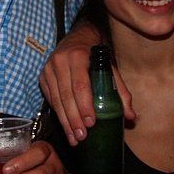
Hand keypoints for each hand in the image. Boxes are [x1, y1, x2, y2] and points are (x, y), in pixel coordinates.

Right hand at [40, 22, 134, 145]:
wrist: (78, 35)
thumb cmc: (96, 53)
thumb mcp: (110, 67)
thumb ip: (120, 91)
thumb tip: (130, 116)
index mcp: (78, 57)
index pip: (80, 85)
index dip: (84, 105)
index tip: (91, 123)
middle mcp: (60, 62)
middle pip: (66, 96)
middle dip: (74, 119)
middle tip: (83, 136)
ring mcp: (49, 69)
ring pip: (56, 100)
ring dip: (65, 122)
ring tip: (75, 138)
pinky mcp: (43, 77)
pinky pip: (50, 99)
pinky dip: (58, 115)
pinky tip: (66, 128)